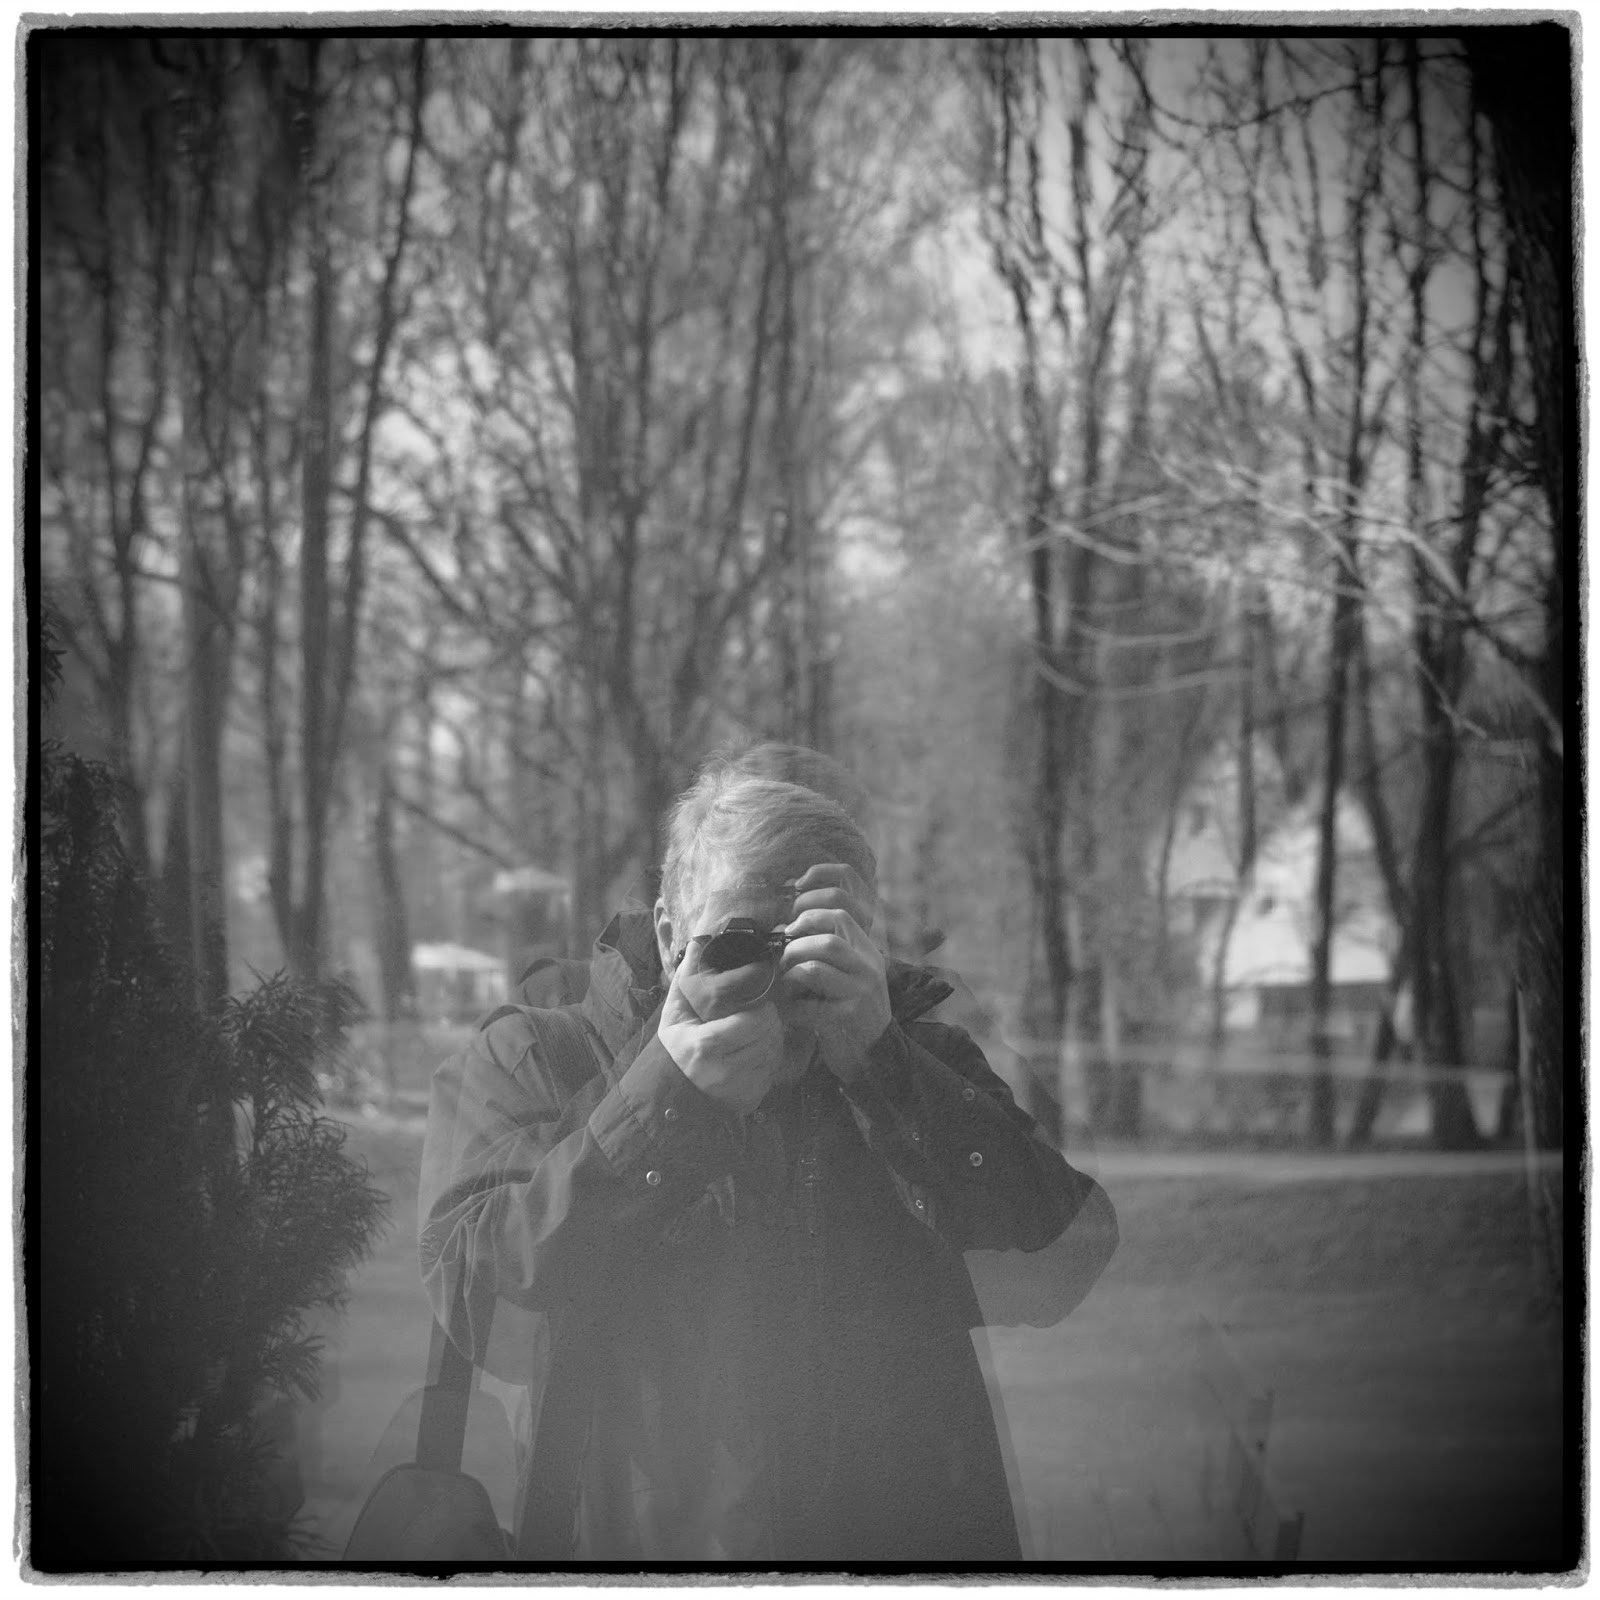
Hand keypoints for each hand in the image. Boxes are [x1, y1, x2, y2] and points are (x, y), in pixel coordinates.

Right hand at [657, 936, 783, 1115]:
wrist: (673, 1091)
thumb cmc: (677, 1045)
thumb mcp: (675, 1011)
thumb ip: (688, 977)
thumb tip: (698, 942)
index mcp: (704, 1044)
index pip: (751, 1023)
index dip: (761, 1011)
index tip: (758, 1005)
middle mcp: (722, 1070)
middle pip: (768, 1037)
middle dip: (770, 1022)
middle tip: (762, 1015)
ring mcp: (738, 1087)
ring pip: (774, 1053)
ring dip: (773, 1039)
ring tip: (759, 1032)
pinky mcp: (750, 1098)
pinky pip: (773, 1071)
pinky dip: (770, 1058)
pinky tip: (756, 1052)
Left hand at [776, 865, 891, 1083]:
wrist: (872, 1057)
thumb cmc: (847, 1011)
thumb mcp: (845, 974)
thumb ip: (825, 950)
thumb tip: (783, 926)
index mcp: (866, 949)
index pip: (845, 906)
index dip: (813, 902)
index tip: (790, 916)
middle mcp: (869, 964)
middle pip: (831, 929)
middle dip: (798, 935)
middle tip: (784, 950)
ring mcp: (862, 990)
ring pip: (818, 962)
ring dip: (791, 969)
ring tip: (784, 982)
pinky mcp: (851, 1016)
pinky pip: (811, 1003)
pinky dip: (792, 1007)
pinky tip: (789, 1013)